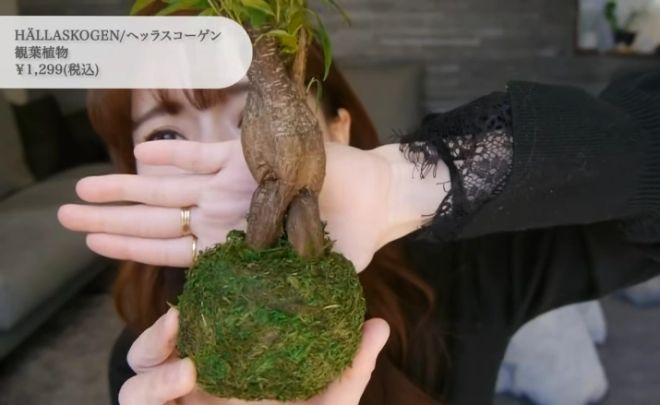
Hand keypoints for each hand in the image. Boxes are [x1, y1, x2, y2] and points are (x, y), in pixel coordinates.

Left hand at [59, 139, 447, 270]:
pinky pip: (203, 155)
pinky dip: (174, 156)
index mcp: (234, 248)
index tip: (94, 245)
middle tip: (65, 216)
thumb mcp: (314, 278)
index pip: (172, 251)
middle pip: (156, 219)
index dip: (132, 248)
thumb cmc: (347, 242)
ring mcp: (232, 186)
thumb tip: (259, 328)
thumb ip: (286, 294)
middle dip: (110, 218)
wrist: (374, 199)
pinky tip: (141, 155)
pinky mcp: (249, 158)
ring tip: (83, 187)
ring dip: (125, 186)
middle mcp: (225, 216)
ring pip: (168, 188)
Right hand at [119, 307, 389, 404]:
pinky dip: (153, 391)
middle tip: (180, 317)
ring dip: (152, 366)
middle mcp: (191, 389)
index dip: (197, 308)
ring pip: (134, 379)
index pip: (196, 331)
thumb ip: (352, 365)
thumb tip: (380, 323)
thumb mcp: (330, 400)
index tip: (208, 289)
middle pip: (152, 350)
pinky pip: (134, 404)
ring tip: (188, 368)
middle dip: (156, 333)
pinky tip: (186, 381)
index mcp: (224, 369)